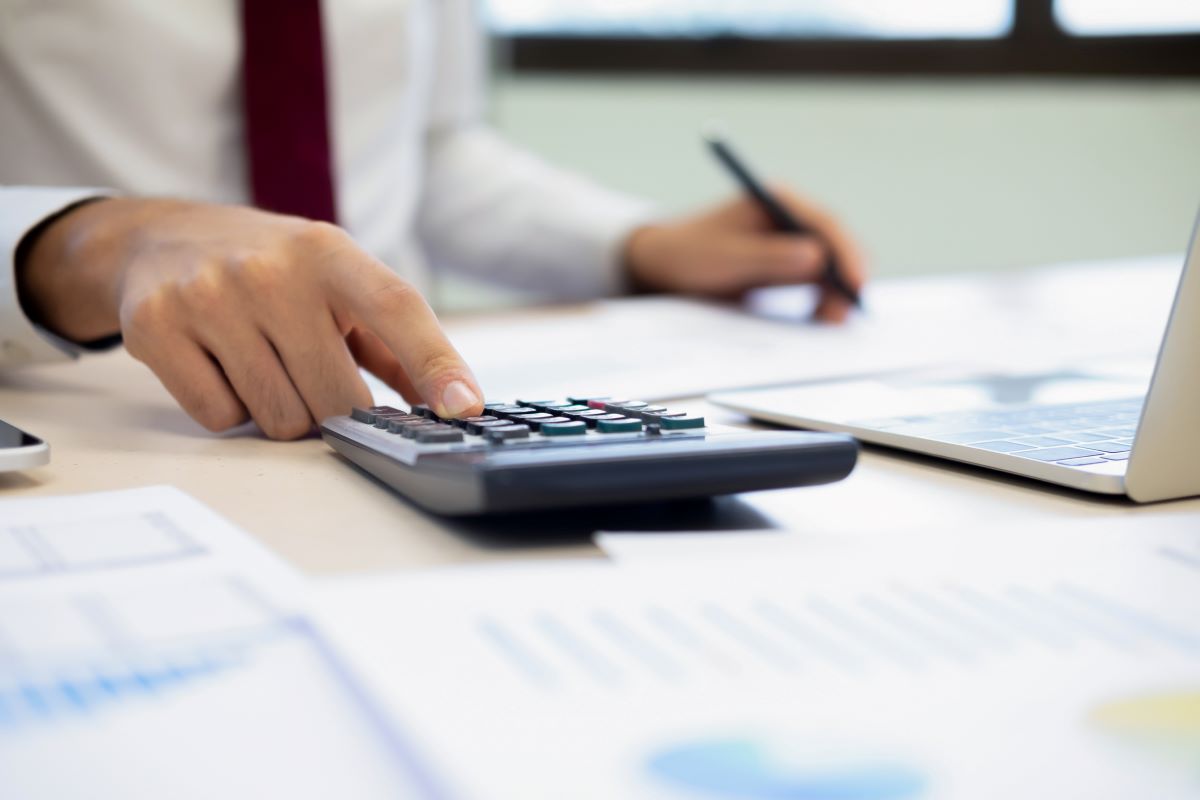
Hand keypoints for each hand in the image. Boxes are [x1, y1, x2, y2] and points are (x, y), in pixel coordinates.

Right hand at [18, 198, 483, 438]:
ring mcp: (208, 297)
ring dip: (282, 412)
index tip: (463, 407)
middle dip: (335, 409)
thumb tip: (453, 402)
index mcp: (328, 252)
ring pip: (279, 417)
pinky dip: (229, 410)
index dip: (436, 362)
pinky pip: (221, 417)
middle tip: (314, 378)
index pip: (397, 308)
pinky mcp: (157, 328)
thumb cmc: (270, 268)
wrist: (157, 238)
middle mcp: (270, 270)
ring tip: (266, 366)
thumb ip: (394, 344)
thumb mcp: (337, 280)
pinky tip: (222, 367)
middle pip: (336, 397)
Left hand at [623, 189, 865, 322]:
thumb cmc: (688, 254)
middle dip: (845, 278)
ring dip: (836, 292)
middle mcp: (789, 217)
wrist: (663, 265)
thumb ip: (769, 258)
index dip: (846, 252)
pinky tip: (821, 319)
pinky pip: (816, 281)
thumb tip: (816, 257)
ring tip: (832, 322)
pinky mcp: (786, 264)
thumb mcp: (726, 258)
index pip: (825, 223)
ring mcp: (790, 240)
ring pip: (830, 266)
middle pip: (834, 245)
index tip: (854, 282)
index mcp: (776, 201)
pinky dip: (823, 299)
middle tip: (845, 314)